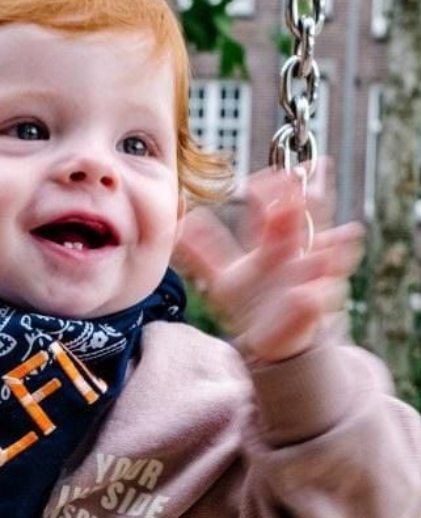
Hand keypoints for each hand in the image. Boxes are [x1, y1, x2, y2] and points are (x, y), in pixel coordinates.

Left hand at [174, 165, 362, 363]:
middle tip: (305, 177)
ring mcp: (311, 276)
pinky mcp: (314, 305)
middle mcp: (296, 253)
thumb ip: (203, 252)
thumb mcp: (223, 277)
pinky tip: (310, 292)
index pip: (276, 207)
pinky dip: (317, 293)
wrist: (268, 340)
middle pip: (309, 218)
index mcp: (274, 242)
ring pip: (329, 253)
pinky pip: (320, 297)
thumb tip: (181, 226)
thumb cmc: (250, 303)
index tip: (259, 181)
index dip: (271, 191)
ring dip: (332, 243)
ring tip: (337, 234)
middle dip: (309, 199)